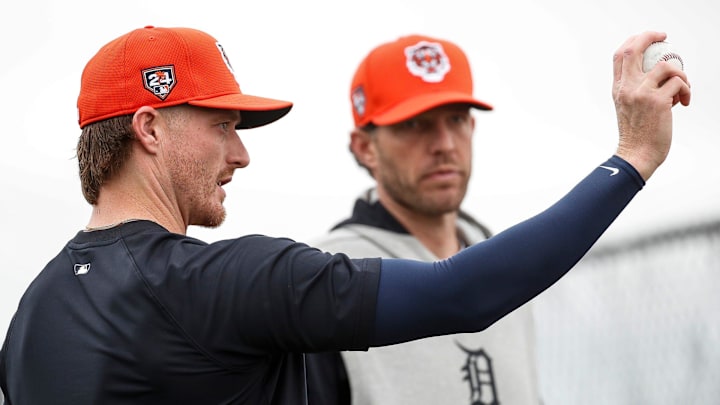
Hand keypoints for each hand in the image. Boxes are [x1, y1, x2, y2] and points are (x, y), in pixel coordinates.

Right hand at [612, 31, 690, 180]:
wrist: (636, 155)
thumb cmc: (635, 136)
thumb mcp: (626, 109)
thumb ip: (634, 92)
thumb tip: (656, 78)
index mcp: (618, 89)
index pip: (619, 56)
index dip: (634, 41)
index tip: (648, 39)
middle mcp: (627, 88)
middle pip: (634, 50)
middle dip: (650, 37)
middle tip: (664, 38)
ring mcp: (641, 93)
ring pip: (666, 66)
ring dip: (680, 74)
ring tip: (682, 88)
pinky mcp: (658, 101)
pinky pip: (678, 84)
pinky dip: (686, 90)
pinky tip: (683, 102)